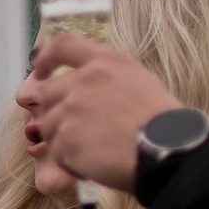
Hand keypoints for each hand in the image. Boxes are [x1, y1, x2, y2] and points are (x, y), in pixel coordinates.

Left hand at [24, 35, 182, 193]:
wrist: (169, 152)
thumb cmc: (163, 123)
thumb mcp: (140, 82)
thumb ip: (107, 78)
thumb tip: (82, 85)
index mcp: (106, 63)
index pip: (64, 46)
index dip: (46, 57)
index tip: (40, 70)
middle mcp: (84, 81)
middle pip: (47, 91)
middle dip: (56, 111)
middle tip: (80, 130)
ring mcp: (72, 110)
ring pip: (47, 124)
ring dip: (64, 138)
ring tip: (96, 149)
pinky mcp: (66, 139)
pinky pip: (56, 151)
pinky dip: (70, 161)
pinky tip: (95, 163)